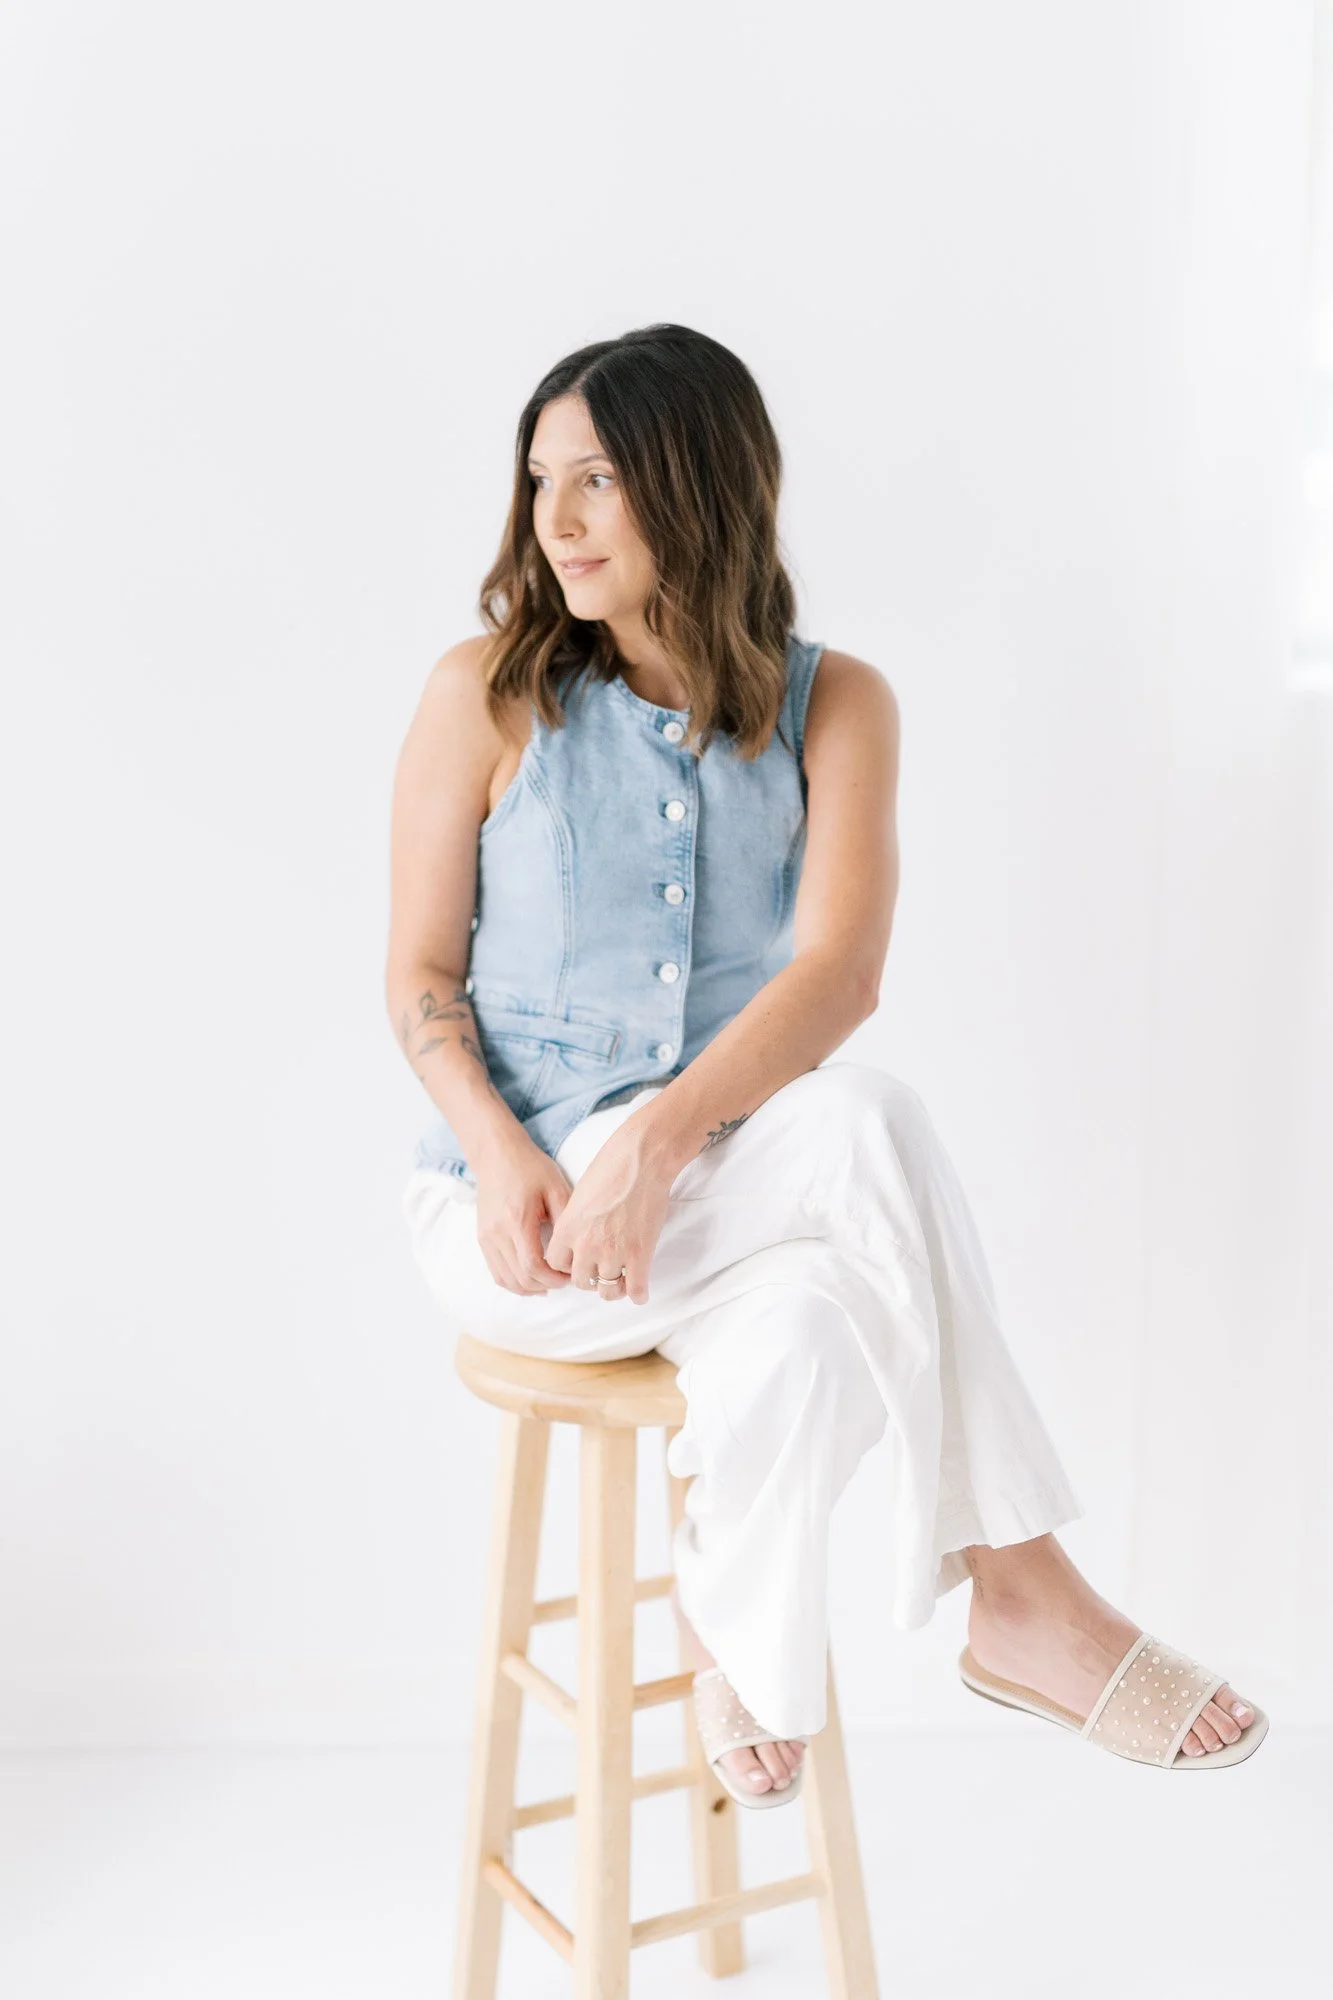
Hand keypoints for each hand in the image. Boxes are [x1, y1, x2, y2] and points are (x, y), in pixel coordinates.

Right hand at [472, 1136, 575, 1295]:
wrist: (497, 1154)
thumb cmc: (530, 1168)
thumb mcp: (556, 1188)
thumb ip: (566, 1220)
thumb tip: (576, 1250)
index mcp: (517, 1220)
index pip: (533, 1266)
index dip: (553, 1278)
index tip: (570, 1275)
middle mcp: (497, 1233)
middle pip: (520, 1278)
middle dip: (545, 1285)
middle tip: (564, 1279)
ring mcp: (486, 1238)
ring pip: (506, 1280)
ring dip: (529, 1288)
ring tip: (549, 1282)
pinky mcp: (482, 1238)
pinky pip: (496, 1272)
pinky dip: (514, 1282)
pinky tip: (531, 1279)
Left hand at [543, 1129, 671, 1304]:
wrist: (641, 1158)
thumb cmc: (611, 1167)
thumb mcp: (579, 1194)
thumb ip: (575, 1222)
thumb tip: (578, 1237)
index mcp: (567, 1229)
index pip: (555, 1264)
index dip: (567, 1266)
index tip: (577, 1263)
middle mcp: (586, 1246)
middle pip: (580, 1282)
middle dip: (589, 1279)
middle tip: (600, 1273)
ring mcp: (613, 1253)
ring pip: (607, 1291)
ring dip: (613, 1288)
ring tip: (620, 1282)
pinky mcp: (639, 1255)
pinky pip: (635, 1290)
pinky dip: (638, 1294)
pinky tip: (639, 1291)